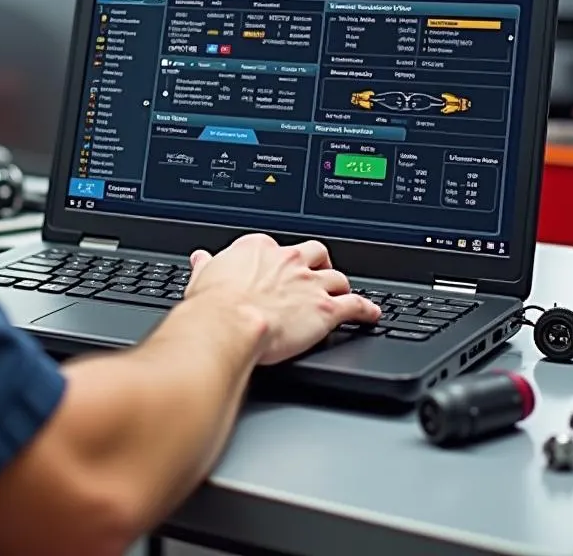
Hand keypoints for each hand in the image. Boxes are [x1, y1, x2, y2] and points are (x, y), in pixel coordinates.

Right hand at [184, 234, 380, 365]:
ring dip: (342, 286)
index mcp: (258, 249)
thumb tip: (202, 258)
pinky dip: (366, 309)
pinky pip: (355, 305)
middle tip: (319, 275)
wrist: (229, 324)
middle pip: (315, 253)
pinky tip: (370, 314)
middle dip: (319, 264)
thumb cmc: (214, 305)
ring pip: (338, 277)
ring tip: (344, 294)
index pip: (277, 247)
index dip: (282, 259)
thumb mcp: (203, 277)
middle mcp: (288, 260)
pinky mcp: (325, 309)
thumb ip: (208, 265)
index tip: (280, 268)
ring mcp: (309, 283)